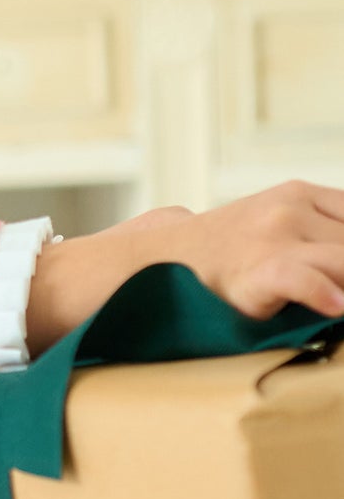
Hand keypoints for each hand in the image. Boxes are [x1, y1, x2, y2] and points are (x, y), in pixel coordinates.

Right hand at [161, 180, 343, 319]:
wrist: (172, 256)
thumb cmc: (237, 248)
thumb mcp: (282, 219)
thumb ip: (325, 231)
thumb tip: (343, 262)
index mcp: (301, 193)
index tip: (341, 265)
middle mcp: (290, 209)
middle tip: (335, 280)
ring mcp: (273, 238)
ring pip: (343, 261)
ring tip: (338, 299)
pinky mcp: (258, 270)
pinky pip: (302, 279)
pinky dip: (323, 292)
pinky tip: (335, 304)